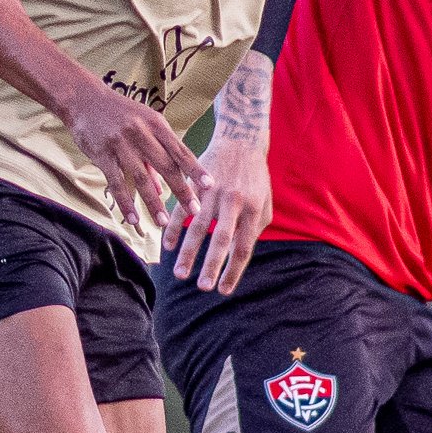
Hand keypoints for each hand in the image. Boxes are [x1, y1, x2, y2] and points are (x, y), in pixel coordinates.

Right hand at [63, 82, 207, 230]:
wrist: (84, 98)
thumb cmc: (119, 113)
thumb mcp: (143, 127)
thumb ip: (154, 156)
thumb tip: (161, 190)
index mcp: (156, 124)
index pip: (180, 151)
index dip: (196, 170)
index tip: (210, 186)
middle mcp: (141, 133)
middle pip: (166, 166)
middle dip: (182, 190)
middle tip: (194, 211)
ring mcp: (121, 144)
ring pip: (141, 178)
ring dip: (153, 203)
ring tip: (163, 222)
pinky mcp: (102, 154)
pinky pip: (116, 183)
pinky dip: (126, 202)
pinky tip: (133, 218)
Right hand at [165, 128, 272, 291]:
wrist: (241, 141)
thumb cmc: (255, 178)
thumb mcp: (263, 203)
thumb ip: (253, 229)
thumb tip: (238, 256)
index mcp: (252, 209)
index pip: (243, 247)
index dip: (233, 271)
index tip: (223, 290)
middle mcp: (233, 202)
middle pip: (221, 239)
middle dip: (211, 266)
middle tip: (202, 288)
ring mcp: (213, 192)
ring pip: (198, 227)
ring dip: (188, 252)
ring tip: (180, 273)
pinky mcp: (197, 184)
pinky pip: (183, 209)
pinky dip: (175, 229)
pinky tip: (168, 246)